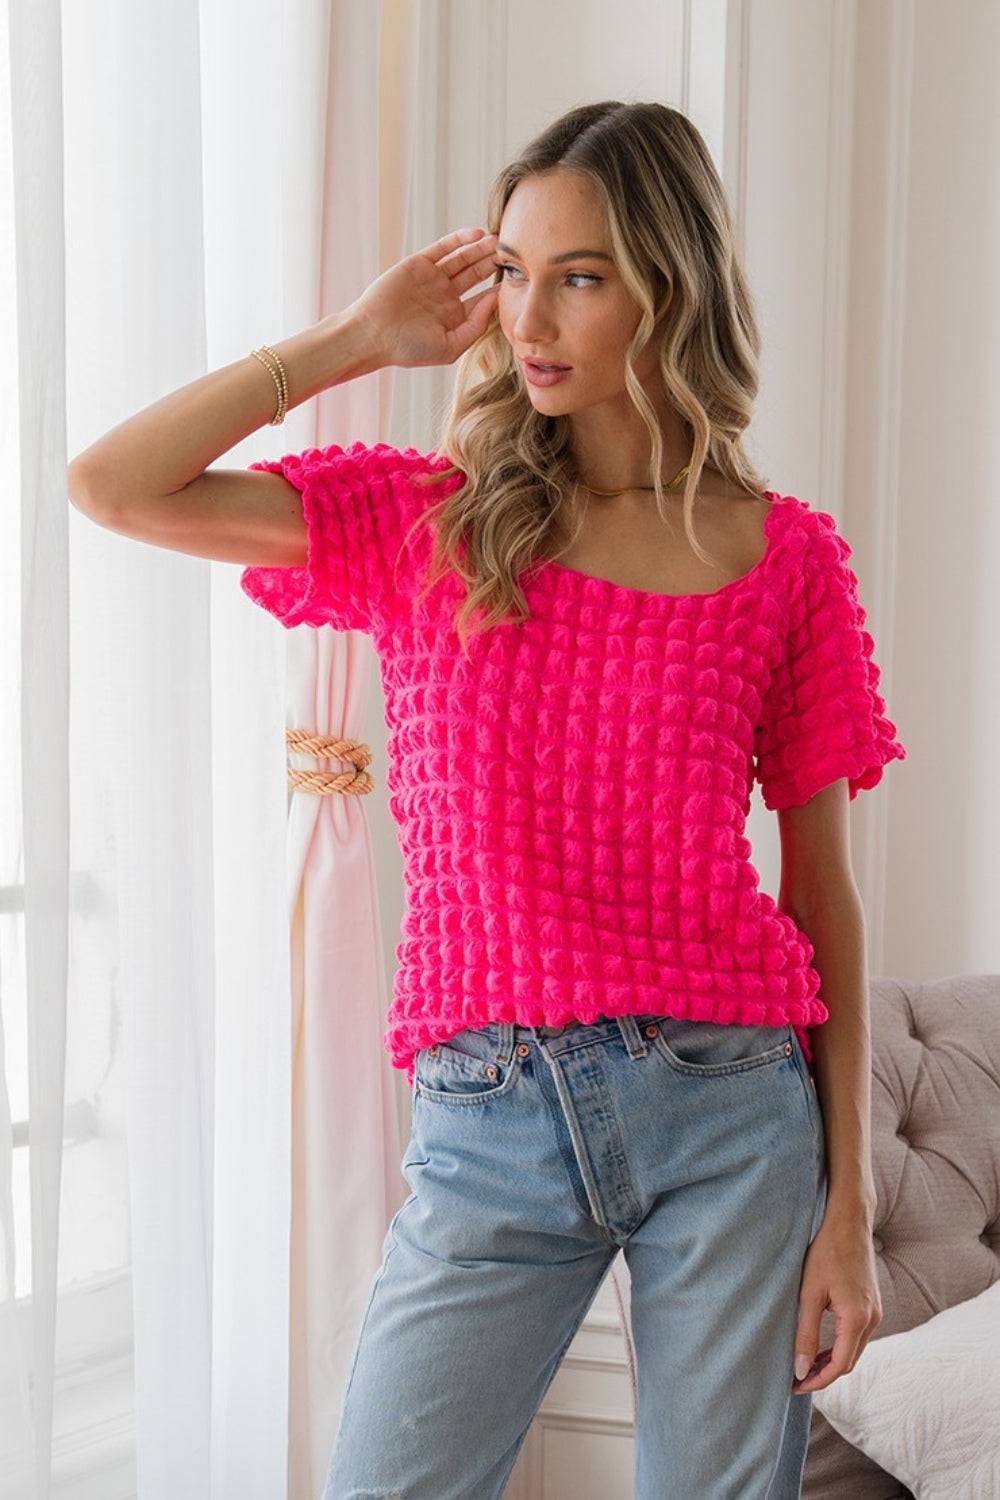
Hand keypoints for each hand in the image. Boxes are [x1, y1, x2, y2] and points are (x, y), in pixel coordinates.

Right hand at [347, 227, 499, 369]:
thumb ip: (474, 326)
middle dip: (493, 263)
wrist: (372, 335)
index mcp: (454, 317)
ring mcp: (432, 278)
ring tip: (498, 240)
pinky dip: (460, 239)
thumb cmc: (408, 348)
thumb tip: (494, 300)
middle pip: (476, 275)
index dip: (500, 290)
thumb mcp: (450, 346)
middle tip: (512, 253)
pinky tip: (477, 235)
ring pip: (462, 259)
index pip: (483, 300)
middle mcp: (445, 296)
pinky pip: (443, 248)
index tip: (519, 281)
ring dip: (480, 249)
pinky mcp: (419, 263)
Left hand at [791, 1211, 882, 1393]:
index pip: (840, 1366)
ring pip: (855, 1349)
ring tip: (805, 1365)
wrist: (848, 1220)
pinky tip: (822, 1345)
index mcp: (857, 1318)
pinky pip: (858, 1335)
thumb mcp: (809, 1293)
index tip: (796, 1386)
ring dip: (833, 1361)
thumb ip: (806, 1333)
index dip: (818, 1380)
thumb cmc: (826, 1251)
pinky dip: (841, 1346)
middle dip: (824, 1374)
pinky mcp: (872, 1303)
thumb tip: (801, 1369)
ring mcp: (875, 1311)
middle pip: (850, 1362)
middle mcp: (872, 1319)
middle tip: (797, 1379)